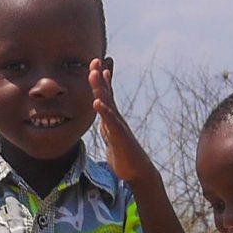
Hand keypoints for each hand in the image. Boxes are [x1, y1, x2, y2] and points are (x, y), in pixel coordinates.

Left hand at [89, 57, 153, 186]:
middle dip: (100, 76)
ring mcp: (119, 127)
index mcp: (112, 119)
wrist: (137, 173)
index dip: (101, 80)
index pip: (106, 96)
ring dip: (101, 87)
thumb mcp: (111, 137)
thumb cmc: (124, 156)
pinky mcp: (120, 137)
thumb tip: (102, 118)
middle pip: (107, 94)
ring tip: (94, 73)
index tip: (96, 64)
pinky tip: (97, 102)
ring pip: (108, 104)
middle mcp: (116, 119)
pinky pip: (111, 123)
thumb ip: (106, 125)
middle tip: (94, 59)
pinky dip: (104, 112)